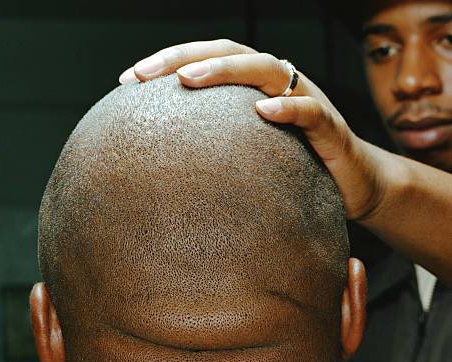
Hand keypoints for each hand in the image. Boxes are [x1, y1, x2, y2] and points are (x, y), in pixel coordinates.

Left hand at [119, 39, 386, 221]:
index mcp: (254, 90)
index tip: (127, 82)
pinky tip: (262, 112)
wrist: (355, 185)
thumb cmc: (297, 170)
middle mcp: (279, 85)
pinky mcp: (331, 127)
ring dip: (226, 70)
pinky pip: (310, 111)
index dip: (168, 64)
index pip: (208, 62)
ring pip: (267, 70)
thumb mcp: (250, 159)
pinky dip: (289, 107)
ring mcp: (306, 101)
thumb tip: (164, 168)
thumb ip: (218, 151)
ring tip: (189, 79)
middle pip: (230, 54)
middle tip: (143, 74)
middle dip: (184, 58)